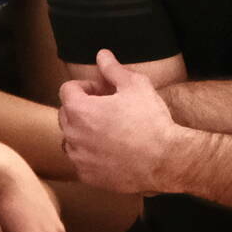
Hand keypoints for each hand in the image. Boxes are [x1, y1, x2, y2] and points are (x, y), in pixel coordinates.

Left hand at [59, 50, 183, 194]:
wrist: (165, 160)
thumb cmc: (150, 121)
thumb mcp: (135, 85)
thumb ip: (113, 69)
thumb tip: (102, 55)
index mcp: (79, 110)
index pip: (67, 90)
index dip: (86, 86)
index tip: (104, 91)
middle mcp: (72, 135)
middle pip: (66, 114)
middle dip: (83, 108)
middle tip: (108, 108)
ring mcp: (79, 158)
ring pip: (71, 140)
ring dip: (83, 132)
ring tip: (108, 131)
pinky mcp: (89, 177)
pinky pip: (82, 161)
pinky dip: (91, 155)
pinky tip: (113, 151)